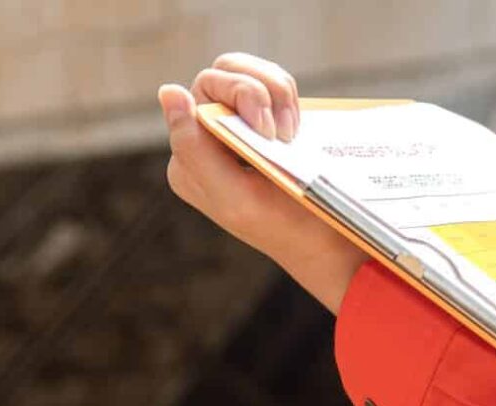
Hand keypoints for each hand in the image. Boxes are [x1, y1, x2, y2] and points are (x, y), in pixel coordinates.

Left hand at [158, 53, 366, 313]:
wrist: (328, 243)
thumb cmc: (286, 227)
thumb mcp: (235, 197)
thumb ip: (194, 148)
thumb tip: (168, 92)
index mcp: (190, 162)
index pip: (202, 93)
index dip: (241, 98)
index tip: (269, 133)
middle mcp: (205, 142)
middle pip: (223, 73)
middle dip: (263, 93)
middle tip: (287, 133)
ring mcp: (234, 129)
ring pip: (246, 72)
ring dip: (278, 93)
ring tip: (293, 133)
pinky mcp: (261, 123)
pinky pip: (268, 83)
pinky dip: (288, 99)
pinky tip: (297, 131)